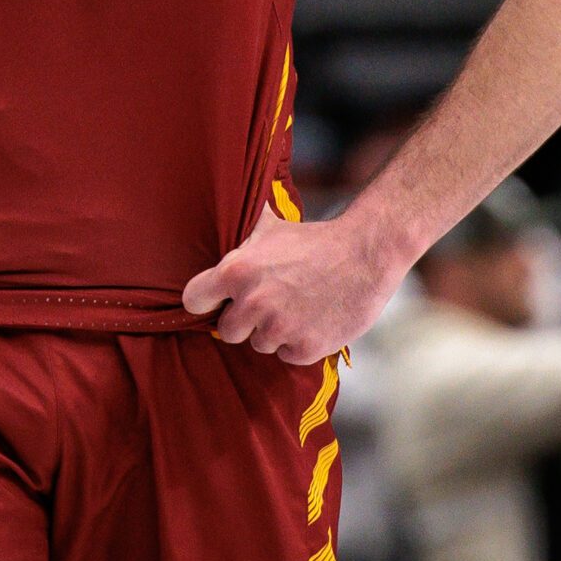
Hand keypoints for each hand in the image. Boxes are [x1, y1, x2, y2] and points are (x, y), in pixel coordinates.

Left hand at [182, 206, 405, 363]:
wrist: (366, 254)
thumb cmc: (314, 239)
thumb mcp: (270, 226)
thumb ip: (238, 231)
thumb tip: (219, 205)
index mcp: (236, 272)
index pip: (194, 301)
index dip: (207, 300)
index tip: (219, 299)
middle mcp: (253, 303)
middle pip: (227, 331)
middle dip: (246, 319)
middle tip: (271, 301)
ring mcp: (280, 328)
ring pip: (259, 344)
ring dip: (275, 331)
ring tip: (298, 305)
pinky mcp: (305, 348)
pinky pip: (287, 355)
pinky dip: (299, 343)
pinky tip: (314, 318)